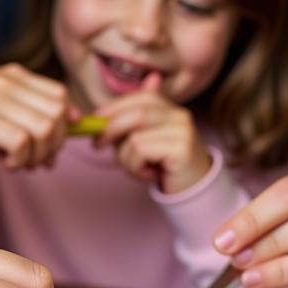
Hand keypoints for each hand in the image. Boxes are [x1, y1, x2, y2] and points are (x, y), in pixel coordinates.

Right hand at [0, 64, 72, 168]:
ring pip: (44, 130)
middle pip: (57, 116)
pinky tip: (4, 162)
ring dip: (36, 156)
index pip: (61, 96)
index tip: (49, 146)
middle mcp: (8, 83)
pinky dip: (19, 160)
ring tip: (18, 162)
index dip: (64, 126)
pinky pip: (20, 142)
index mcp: (15, 75)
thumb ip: (33, 106)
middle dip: (53, 146)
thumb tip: (77, 121)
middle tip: (34, 161)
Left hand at [95, 73, 211, 193]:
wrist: (191, 190)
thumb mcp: (142, 141)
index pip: (140, 97)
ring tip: (136, 169)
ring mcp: (183, 132)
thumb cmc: (162, 166)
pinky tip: (148, 175)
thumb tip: (100, 112)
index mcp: (170, 109)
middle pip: (136, 114)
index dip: (115, 107)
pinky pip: (141, 152)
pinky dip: (135, 167)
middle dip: (111, 129)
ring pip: (135, 138)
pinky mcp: (181, 150)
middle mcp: (179, 116)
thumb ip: (126, 125)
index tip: (96, 119)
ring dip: (125, 158)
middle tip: (97, 145)